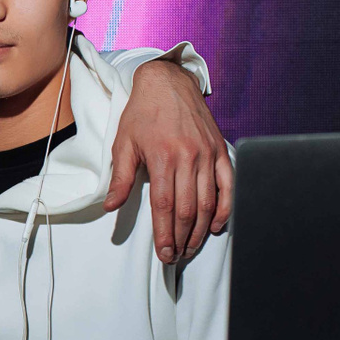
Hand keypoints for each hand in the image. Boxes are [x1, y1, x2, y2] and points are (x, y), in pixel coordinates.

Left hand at [107, 60, 233, 264]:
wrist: (168, 82)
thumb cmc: (142, 113)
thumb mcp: (124, 143)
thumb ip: (121, 177)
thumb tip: (111, 206)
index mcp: (162, 157)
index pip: (164, 207)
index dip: (164, 234)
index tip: (164, 254)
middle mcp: (188, 157)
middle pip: (187, 210)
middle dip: (181, 238)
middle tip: (176, 257)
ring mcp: (207, 154)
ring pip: (208, 202)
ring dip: (200, 229)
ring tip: (191, 247)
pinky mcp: (220, 150)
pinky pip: (228, 185)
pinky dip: (224, 207)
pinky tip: (215, 225)